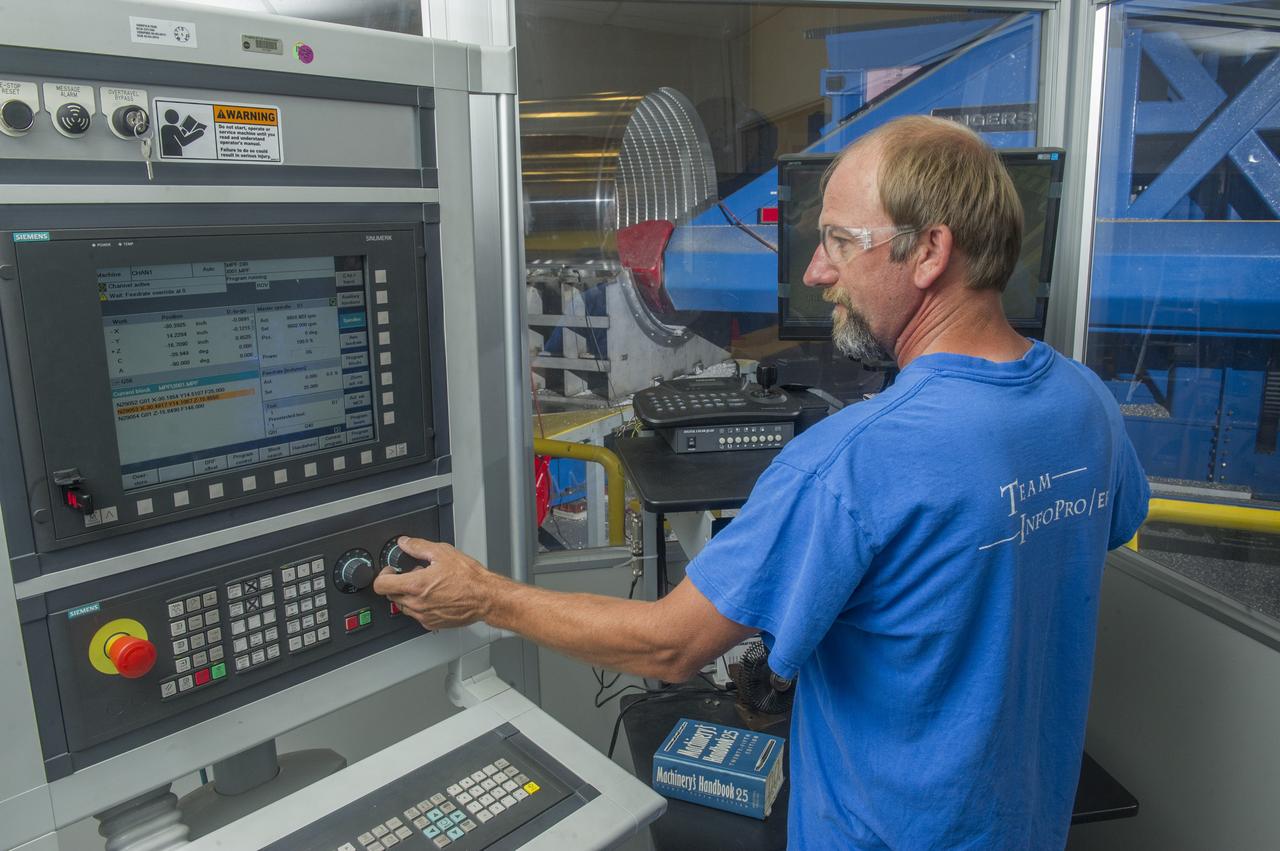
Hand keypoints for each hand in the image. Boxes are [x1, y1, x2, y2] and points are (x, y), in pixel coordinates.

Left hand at [371, 536, 497, 629]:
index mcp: (415, 585)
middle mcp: (416, 603)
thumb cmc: (469, 577)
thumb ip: (418, 546)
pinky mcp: (432, 624)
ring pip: (403, 606)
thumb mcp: (442, 552)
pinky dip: (420, 606)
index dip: (383, 575)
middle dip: (398, 583)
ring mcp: (423, 615)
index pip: (381, 585)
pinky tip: (434, 596)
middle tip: (413, 574)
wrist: (485, 597)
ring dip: (408, 595)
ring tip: (426, 585)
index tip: (391, 570)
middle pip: (391, 595)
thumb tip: (405, 543)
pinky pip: (417, 615)